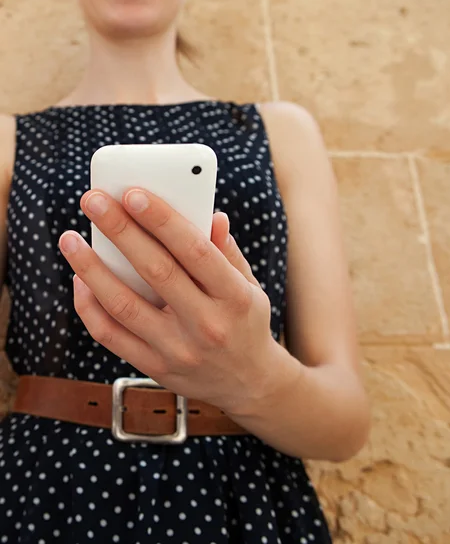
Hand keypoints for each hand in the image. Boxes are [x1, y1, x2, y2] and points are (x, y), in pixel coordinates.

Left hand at [58, 188, 287, 414]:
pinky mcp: (155, 367)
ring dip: (91, 268)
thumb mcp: (251, 286)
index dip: (162, 220)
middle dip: (121, 231)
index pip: (195, 251)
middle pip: (155, 271)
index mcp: (235, 297)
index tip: (134, 194)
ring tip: (70, 239)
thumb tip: (210, 214)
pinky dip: (89, 307)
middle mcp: (206, 325)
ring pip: (123, 305)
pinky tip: (81, 280)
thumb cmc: (246, 324)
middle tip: (93, 200)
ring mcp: (178, 350)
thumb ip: (227, 251)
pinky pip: (111, 336)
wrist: (249, 383)